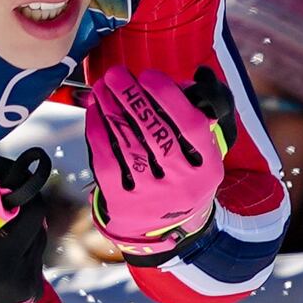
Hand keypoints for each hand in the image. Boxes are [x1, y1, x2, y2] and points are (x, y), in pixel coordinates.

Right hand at [0, 159, 46, 302]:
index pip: (26, 207)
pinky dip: (13, 242)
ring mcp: (28, 290)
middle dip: (12, 201)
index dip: (9, 183)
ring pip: (34, 237)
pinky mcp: (26, 297)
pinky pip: (28, 257)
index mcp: (0, 265)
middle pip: (34, 219)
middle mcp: (24, 278)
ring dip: (13, 221)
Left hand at [85, 68, 227, 252]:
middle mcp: (183, 184)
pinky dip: (98, 134)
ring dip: (111, 111)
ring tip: (101, 88)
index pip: (191, 125)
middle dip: (132, 98)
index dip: (169, 97)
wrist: (164, 228)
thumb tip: (189, 79)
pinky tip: (94, 112)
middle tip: (115, 74)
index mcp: (208, 166)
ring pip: (129, 145)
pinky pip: (107, 162)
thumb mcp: (201, 154)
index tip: (148, 74)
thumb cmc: (182, 176)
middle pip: (155, 133)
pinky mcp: (124, 204)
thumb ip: (198, 117)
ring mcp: (153, 197)